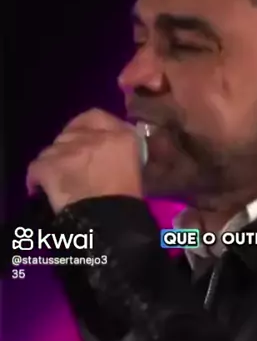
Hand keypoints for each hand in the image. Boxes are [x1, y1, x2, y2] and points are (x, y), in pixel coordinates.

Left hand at [26, 109, 142, 212]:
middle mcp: (93, 137)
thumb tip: (109, 157)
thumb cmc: (128, 203)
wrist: (110, 223)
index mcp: (122, 137)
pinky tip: (40, 189)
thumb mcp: (136, 171)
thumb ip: (121, 154)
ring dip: (54, 163)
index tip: (84, 138)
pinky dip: (37, 178)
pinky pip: (36, 167)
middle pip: (70, 133)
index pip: (97, 117)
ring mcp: (68, 150)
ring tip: (59, 181)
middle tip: (71, 165)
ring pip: (52, 150)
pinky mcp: (48, 166)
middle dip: (68, 147)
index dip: (86, 126)